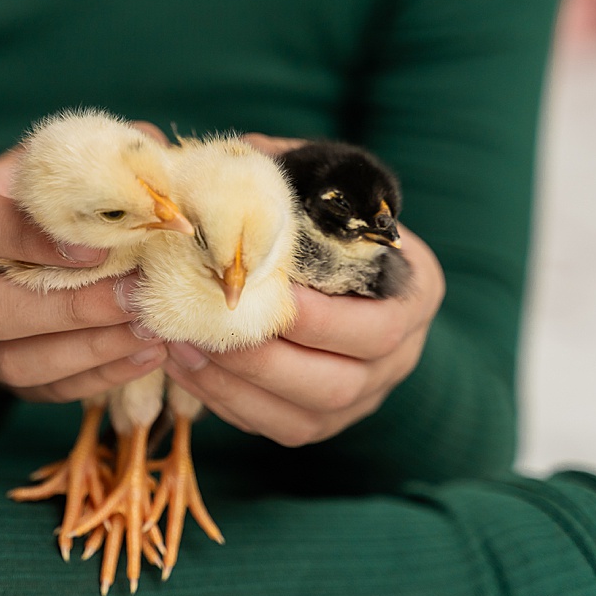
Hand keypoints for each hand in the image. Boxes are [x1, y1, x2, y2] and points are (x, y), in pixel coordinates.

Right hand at [0, 142, 167, 402]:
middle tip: (137, 295)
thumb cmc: (32, 203)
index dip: (31, 240)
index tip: (98, 246)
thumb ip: (100, 160)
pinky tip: (148, 354)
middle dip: (68, 308)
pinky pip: (46, 388)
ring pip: (15, 360)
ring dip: (90, 348)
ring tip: (153, 329)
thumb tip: (166, 169)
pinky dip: (100, 375)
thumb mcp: (50, 168)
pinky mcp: (3, 376)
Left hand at [156, 132, 444, 447]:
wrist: (331, 268)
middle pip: (336, 384)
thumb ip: (286, 177)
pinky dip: (223, 401)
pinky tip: (184, 365)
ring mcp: (358, 400)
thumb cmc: (321, 218)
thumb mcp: (319, 186)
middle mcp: (396, 359)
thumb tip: (230, 168)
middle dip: (263, 359)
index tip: (264, 296)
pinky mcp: (314, 422)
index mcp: (414, 296)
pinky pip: (270, 427)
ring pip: (300, 419)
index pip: (377, 328)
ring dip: (233, 385)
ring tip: (181, 345)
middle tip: (203, 325)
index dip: (319, 320)